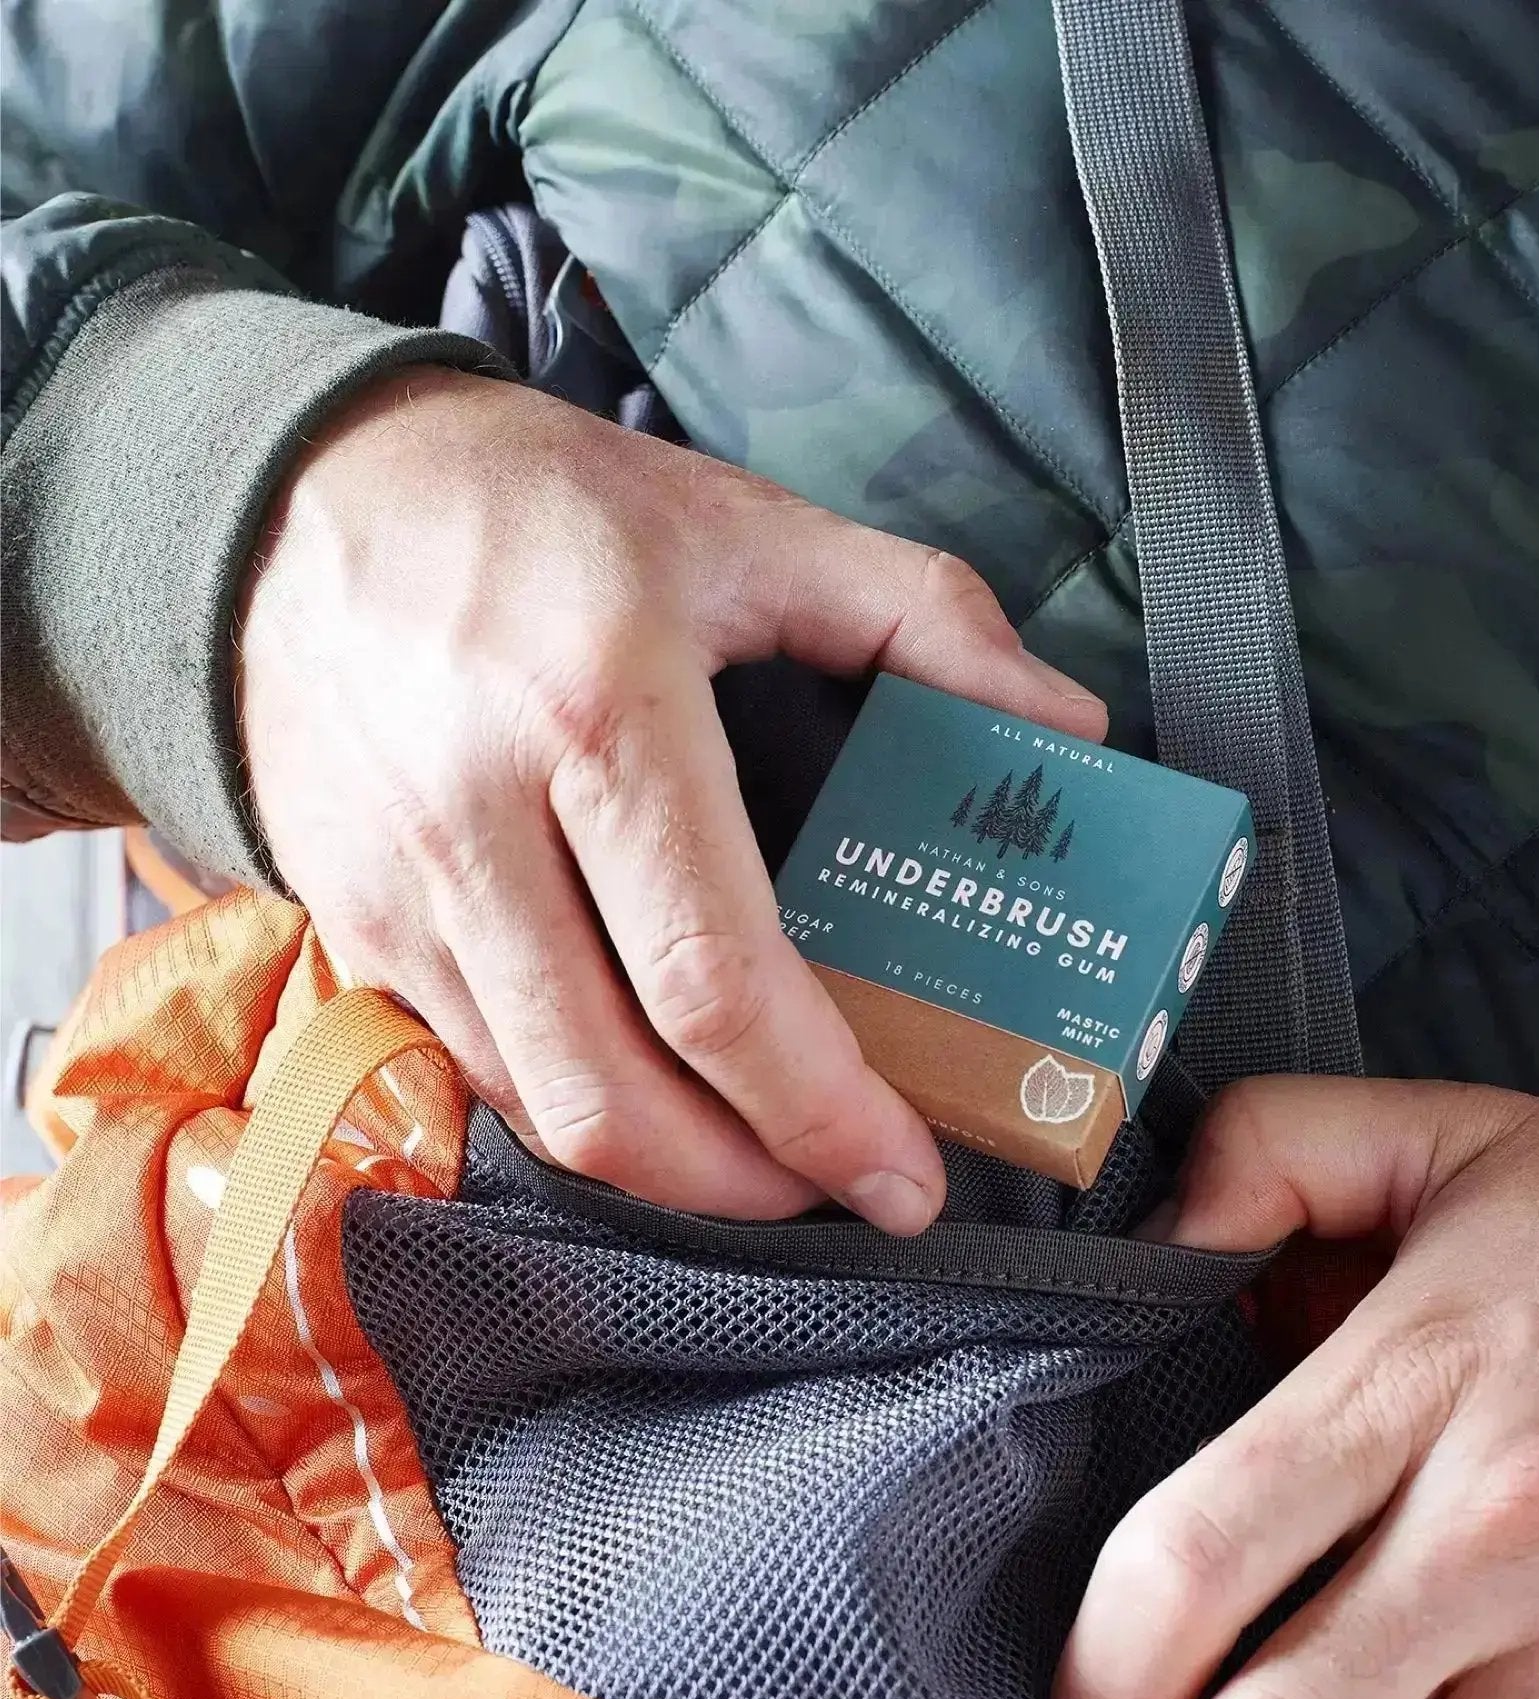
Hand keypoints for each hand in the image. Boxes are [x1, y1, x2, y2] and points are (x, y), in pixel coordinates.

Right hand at [240, 367, 1105, 1227]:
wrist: (297, 498)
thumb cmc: (540, 508)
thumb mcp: (746, 524)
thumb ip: (925, 617)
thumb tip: (1068, 729)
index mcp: (601, 716)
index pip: (714, 980)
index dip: (820, 1108)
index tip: (904, 1175)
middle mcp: (477, 824)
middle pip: (614, 1092)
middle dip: (749, 1184)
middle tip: (847, 1188)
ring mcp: (395, 891)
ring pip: (537, 1107)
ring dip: (666, 1172)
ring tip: (766, 1155)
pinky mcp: (349, 926)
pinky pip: (474, 1070)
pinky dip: (578, 1113)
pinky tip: (654, 1094)